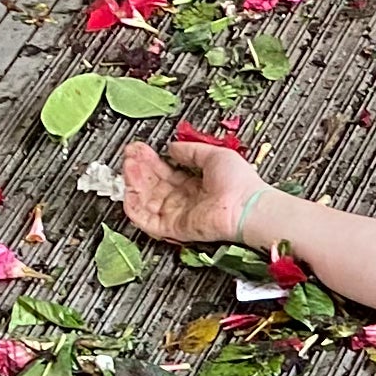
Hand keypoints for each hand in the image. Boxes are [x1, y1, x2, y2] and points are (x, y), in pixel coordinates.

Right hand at [120, 130, 263, 247]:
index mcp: (196, 184)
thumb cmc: (240, 182)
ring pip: (147, 200)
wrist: (247, 206)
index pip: (165, 173)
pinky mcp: (176, 228)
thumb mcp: (214, 154)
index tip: (139, 149)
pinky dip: (135, 208)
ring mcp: (179, 214)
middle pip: (153, 185)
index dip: (150, 160)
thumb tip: (172, 147)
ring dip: (135, 183)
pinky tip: (129, 191)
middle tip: (130, 155)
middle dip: (139, 168)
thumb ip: (190, 151)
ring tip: (129, 166)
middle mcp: (186, 200)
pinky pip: (148, 221)